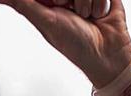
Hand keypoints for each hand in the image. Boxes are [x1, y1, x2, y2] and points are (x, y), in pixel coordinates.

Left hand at [0, 0, 130, 86]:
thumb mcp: (46, 22)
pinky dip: (100, 4)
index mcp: (49, 2)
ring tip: (87, 17)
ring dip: (86, 4)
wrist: (106, 55)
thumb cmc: (75, 45)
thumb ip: (23, 5)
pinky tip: (99, 16)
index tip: (57, 5)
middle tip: (69, 11)